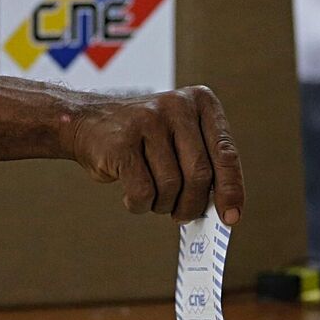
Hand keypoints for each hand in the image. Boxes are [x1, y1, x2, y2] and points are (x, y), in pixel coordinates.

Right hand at [62, 86, 244, 224]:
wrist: (88, 122)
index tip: (230, 217)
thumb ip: (205, 164)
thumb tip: (226, 211)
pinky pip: (143, 191)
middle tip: (182, 215)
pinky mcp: (122, 142)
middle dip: (192, 204)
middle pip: (199, 174)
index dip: (231, 188)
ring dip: (163, 204)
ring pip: (171, 186)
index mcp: (201, 102)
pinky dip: (140, 205)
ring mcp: (148, 120)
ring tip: (153, 197)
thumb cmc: (144, 139)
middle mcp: (177, 106)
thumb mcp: (181, 138)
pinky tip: (133, 196)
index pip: (226, 152)